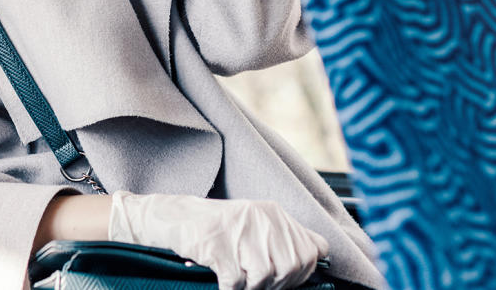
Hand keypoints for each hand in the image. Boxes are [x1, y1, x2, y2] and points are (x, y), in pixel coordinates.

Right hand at [108, 191, 327, 289]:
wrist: (175, 218)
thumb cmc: (218, 229)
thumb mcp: (257, 226)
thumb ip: (286, 238)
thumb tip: (320, 254)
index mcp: (274, 213)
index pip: (312, 251)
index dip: (301, 274)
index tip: (282, 280)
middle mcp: (261, 217)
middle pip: (289, 267)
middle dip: (275, 285)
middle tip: (253, 282)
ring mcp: (238, 229)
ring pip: (263, 276)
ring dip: (249, 287)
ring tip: (236, 278)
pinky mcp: (216, 244)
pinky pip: (236, 282)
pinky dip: (229, 289)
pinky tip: (220, 280)